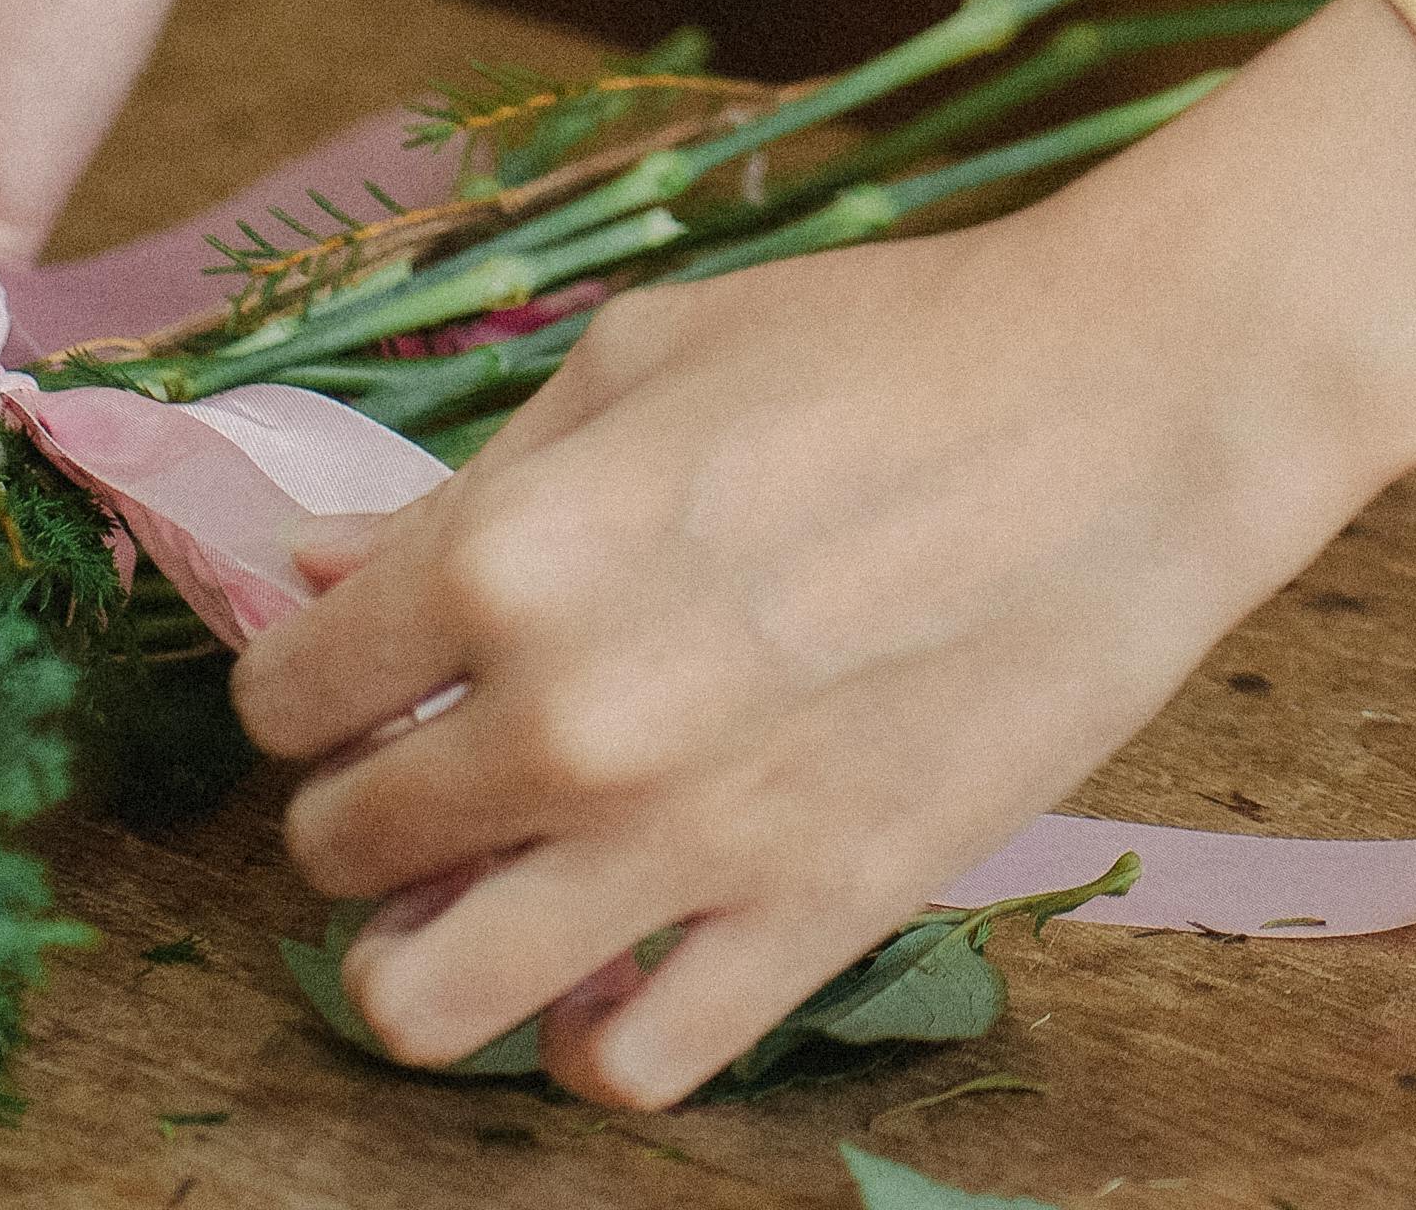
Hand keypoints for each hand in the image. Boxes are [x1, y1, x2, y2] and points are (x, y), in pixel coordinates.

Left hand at [233, 0, 1415, 1110]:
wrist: (1127, 413)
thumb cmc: (888, 346)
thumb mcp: (646, 357)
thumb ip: (476, 483)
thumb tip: (321, 565)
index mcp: (511, 552)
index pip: (288, 690)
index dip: (310, 679)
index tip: (363, 670)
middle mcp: (565, 720)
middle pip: (340, 850)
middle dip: (364, 805)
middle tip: (437, 761)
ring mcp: (684, 844)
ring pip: (426, 1007)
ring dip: (424, 954)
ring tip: (480, 893)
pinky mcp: (810, 922)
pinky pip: (623, 1069)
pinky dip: (591, 1033)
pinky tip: (621, 951)